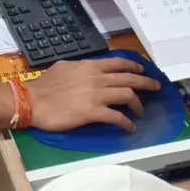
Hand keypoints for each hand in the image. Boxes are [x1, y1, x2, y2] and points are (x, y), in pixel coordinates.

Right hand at [26, 57, 160, 132]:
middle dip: (146, 82)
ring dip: (137, 104)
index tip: (142, 69)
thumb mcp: (64, 67)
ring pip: (127, 95)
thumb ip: (80, 68)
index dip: (133, 66)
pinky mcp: (93, 113)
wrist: (33, 100)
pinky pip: (117, 117)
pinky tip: (129, 127)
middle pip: (129, 78)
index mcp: (90, 66)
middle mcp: (97, 78)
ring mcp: (97, 95)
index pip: (118, 63)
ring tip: (141, 111)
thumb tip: (87, 69)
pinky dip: (126, 122)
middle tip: (156, 87)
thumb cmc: (45, 84)